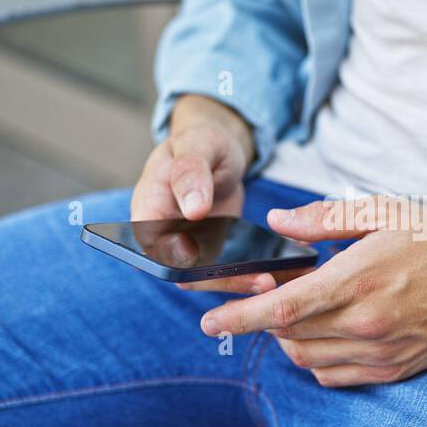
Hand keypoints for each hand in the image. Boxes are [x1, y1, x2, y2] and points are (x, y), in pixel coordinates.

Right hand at [131, 95, 261, 291]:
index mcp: (146, 214)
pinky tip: (279, 272)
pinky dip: (251, 273)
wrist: (217, 153)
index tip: (200, 255)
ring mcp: (189, 251)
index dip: (174, 260)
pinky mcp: (214, 255)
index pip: (152, 249)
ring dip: (239, 282)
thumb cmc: (199, 143)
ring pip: (209, 279)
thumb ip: (190, 173)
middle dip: (220, 280)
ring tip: (272, 281)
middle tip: (259, 280)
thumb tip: (193, 209)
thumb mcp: (196, 146)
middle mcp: (164, 239)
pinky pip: (229, 272)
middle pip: (184, 273)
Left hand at [197, 196, 426, 385]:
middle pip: (288, 335)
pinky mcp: (392, 370)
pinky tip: (324, 334)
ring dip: (287, 339)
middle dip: (261, 319)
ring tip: (296, 312)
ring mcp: (379, 352)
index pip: (284, 308)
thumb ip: (326, 218)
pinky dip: (315, 359)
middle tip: (264, 295)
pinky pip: (333, 376)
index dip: (239, 316)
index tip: (208, 320)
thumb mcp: (386, 211)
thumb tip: (279, 223)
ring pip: (305, 359)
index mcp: (360, 279)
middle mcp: (366, 323)